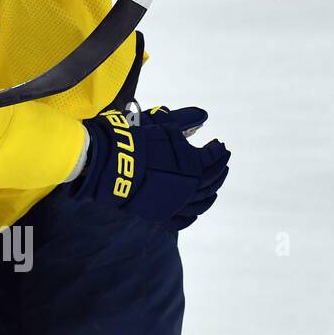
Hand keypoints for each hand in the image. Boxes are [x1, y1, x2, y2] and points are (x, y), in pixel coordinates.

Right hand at [70, 106, 229, 229]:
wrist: (112, 163)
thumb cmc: (137, 142)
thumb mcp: (162, 127)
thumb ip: (184, 120)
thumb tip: (203, 114)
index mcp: (195, 165)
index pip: (213, 157)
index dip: (218, 150)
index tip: (219, 144)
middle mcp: (191, 186)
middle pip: (213, 180)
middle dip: (220, 169)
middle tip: (222, 162)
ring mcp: (177, 203)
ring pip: (202, 203)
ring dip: (211, 193)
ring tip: (213, 188)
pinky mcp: (162, 214)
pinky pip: (183, 220)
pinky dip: (192, 215)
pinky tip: (195, 211)